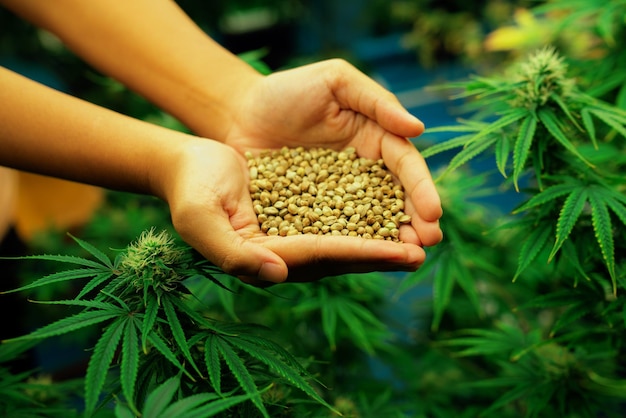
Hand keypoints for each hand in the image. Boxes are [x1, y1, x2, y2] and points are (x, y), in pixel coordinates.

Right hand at [163, 138, 426, 285]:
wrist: (187, 164)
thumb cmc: (190, 188)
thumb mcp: (202, 218)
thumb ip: (234, 252)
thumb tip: (277, 275)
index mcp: (264, 257)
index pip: (320, 255)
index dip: (362, 253)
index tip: (403, 252)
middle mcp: (283, 254)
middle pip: (341, 255)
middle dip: (383, 254)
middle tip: (424, 252)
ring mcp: (291, 236)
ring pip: (345, 241)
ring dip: (382, 240)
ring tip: (420, 239)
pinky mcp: (297, 217)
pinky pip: (338, 220)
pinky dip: (366, 220)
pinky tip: (392, 214)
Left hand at [222, 59, 442, 247]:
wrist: (240, 112)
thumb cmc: (289, 90)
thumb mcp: (336, 81)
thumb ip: (377, 102)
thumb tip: (418, 129)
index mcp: (375, 137)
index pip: (404, 165)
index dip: (420, 188)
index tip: (433, 213)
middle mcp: (362, 170)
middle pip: (394, 198)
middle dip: (415, 220)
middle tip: (429, 242)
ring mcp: (337, 195)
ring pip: (370, 219)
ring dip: (390, 239)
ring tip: (409, 258)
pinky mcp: (311, 212)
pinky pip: (333, 229)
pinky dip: (351, 245)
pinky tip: (363, 260)